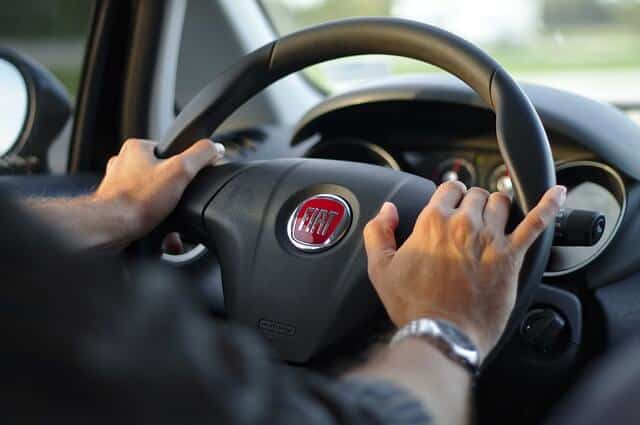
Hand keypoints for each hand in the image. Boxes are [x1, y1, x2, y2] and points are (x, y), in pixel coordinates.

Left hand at [92, 138, 224, 246]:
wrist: (111, 229)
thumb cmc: (138, 200)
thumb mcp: (182, 169)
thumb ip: (202, 154)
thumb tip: (215, 148)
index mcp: (136, 148)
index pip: (170, 151)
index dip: (184, 167)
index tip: (187, 181)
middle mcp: (123, 164)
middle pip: (163, 176)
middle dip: (175, 194)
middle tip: (179, 204)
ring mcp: (118, 187)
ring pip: (153, 197)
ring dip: (166, 211)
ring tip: (169, 221)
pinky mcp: (117, 208)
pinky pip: (144, 213)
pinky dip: (155, 224)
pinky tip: (160, 232)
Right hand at [363, 182, 565, 358]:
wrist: (443, 335)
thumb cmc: (413, 305)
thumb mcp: (381, 268)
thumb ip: (378, 232)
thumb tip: (386, 210)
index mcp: (432, 221)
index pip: (448, 188)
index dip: (449, 195)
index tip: (450, 205)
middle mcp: (463, 224)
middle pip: (476, 194)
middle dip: (473, 202)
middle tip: (469, 219)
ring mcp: (491, 238)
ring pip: (501, 202)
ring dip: (497, 206)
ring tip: (494, 217)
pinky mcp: (511, 256)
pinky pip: (536, 224)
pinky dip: (549, 206)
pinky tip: (557, 194)